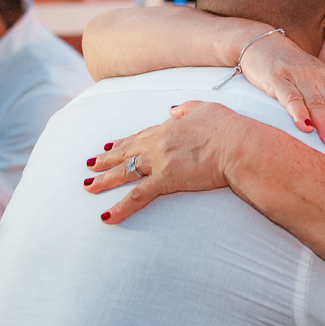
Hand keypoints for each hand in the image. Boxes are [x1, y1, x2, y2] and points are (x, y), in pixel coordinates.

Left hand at [83, 101, 239, 223]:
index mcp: (168, 127)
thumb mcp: (207, 109)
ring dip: (104, 180)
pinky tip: (106, 217)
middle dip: (105, 159)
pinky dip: (121, 207)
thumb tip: (172, 109)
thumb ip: (187, 109)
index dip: (123, 142)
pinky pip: (138, 196)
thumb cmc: (228, 128)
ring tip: (88, 187)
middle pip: (126, 152)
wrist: (237, 145)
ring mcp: (160, 161)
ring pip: (124, 172)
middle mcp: (158, 143)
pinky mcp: (166, 179)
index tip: (109, 146)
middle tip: (89, 165)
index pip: (140, 136)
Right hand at [238, 32, 324, 151]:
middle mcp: (315, 76)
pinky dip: (299, 112)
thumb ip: (321, 96)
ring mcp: (296, 76)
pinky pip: (290, 97)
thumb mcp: (309, 78)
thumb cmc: (286, 66)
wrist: (259, 41)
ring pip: (315, 103)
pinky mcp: (276, 78)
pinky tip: (305, 126)